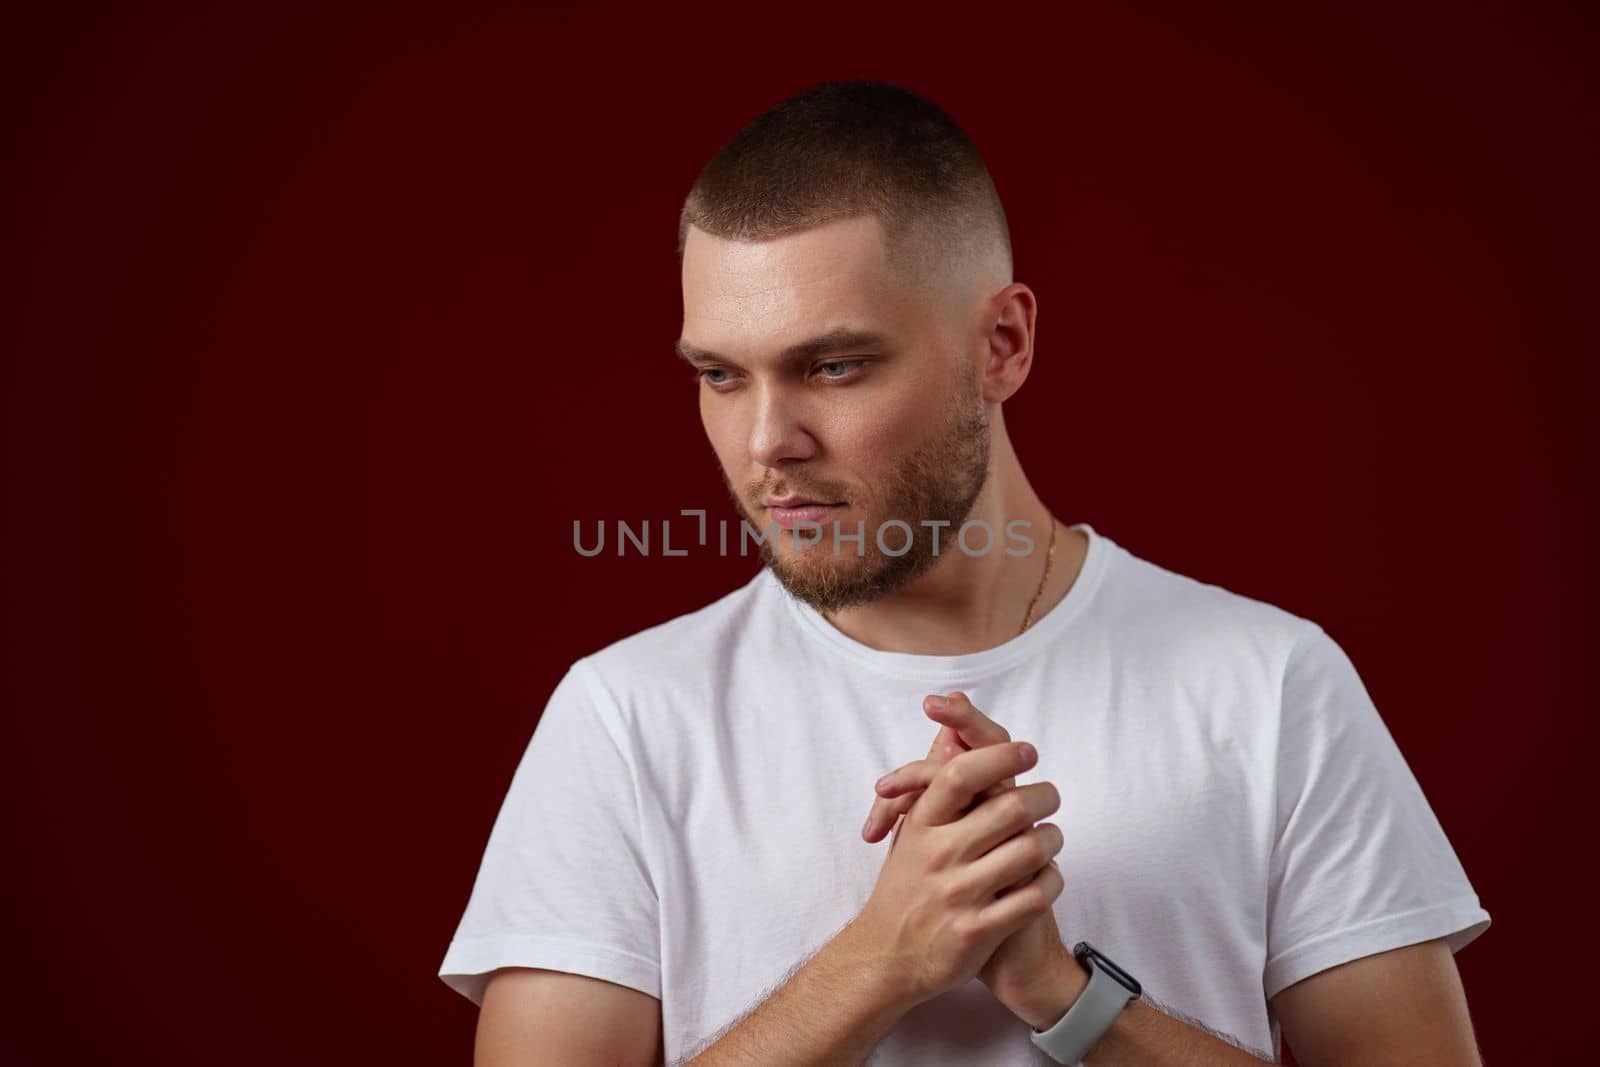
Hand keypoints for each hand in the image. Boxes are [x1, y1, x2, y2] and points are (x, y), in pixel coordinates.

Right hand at [862, 692, 1081, 1028]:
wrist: (886, 958)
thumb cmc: (905, 886)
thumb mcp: (911, 830)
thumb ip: (934, 780)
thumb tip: (954, 730)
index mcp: (920, 826)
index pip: (960, 774)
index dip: (999, 756)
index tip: (1026, 750)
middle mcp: (937, 856)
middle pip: (1009, 808)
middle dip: (1043, 795)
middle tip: (1050, 795)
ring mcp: (958, 895)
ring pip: (1030, 850)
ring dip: (1052, 839)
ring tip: (1051, 837)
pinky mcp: (977, 932)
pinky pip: (1035, 897)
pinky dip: (1052, 881)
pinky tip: (1047, 877)